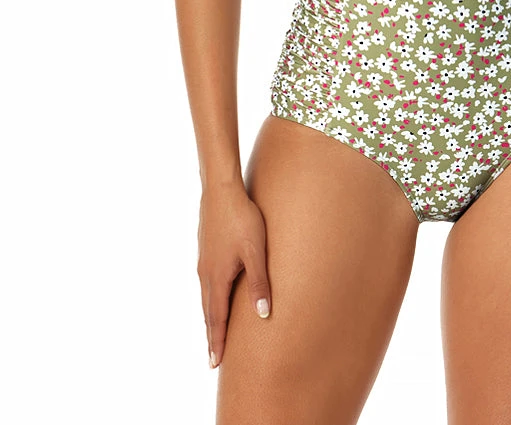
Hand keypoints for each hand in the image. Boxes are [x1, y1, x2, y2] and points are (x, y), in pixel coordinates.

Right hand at [197, 180, 271, 368]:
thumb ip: (259, 282)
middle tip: (213, 358)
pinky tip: (215, 294)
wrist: (220, 189)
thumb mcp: (255, 251)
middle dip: (212, 335)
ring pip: (206, 296)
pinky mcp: (206, 249)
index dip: (218, 341)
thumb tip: (263, 314)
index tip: (215, 363)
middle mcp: (206, 273)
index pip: (217, 318)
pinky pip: (207, 282)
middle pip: (208, 311)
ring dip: (211, 317)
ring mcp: (204, 261)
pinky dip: (210, 298)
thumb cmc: (241, 219)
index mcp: (217, 278)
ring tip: (214, 331)